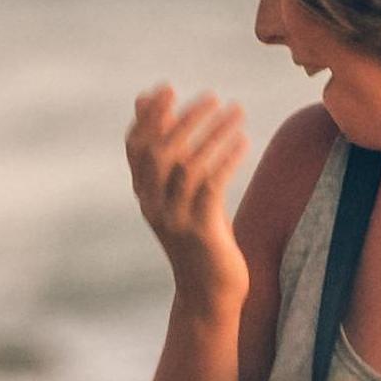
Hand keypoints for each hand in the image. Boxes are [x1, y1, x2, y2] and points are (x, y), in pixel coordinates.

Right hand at [125, 85, 249, 303]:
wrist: (208, 292)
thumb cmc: (199, 237)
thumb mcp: (180, 196)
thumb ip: (168, 154)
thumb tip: (151, 105)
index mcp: (145, 195)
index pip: (136, 149)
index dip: (148, 117)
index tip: (166, 88)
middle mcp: (153, 206)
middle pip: (160, 152)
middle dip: (184, 119)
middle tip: (212, 96)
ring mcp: (174, 220)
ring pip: (187, 166)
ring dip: (213, 133)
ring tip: (237, 110)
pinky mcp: (200, 232)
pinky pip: (211, 186)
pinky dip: (227, 158)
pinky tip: (244, 140)